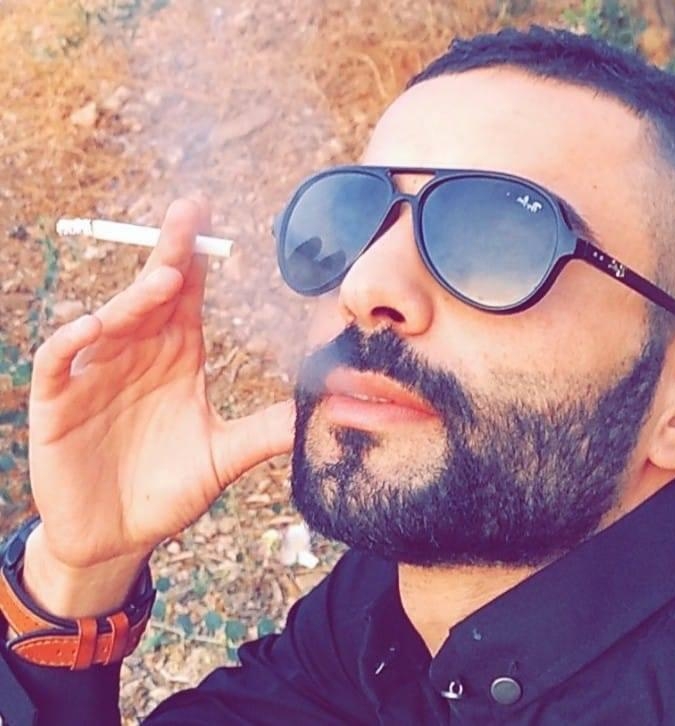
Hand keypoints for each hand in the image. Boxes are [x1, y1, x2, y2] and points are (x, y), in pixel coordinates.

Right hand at [24, 197, 293, 614]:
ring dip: (136, 299)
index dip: (199, 259)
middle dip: (170, 253)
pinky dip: (73, 342)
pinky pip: (61, 361)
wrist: (117, 536)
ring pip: (113, 320)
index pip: (189, 297)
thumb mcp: (222, 457)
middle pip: (153, 293)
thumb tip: (321, 409)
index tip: (214, 221)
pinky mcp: (60, 403)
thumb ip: (265, 431)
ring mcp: (97, 375)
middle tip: (190, 212)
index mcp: (179, 357)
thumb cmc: (169, 490)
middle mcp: (139, 354)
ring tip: (166, 280)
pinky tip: (94, 327)